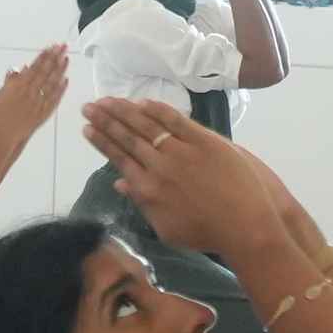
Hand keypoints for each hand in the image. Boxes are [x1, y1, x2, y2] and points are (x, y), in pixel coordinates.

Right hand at [0, 41, 75, 130]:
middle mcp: (30, 91)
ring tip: (66, 58)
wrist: (6, 131)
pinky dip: (61, 88)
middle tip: (62, 47)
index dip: (44, 55)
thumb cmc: (3, 112)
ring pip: (52, 82)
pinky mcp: (45, 111)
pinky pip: (55, 98)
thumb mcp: (3, 92)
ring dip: (60, 69)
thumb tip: (19, 69)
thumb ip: (12, 79)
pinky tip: (66, 79)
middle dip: (55, 57)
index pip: (35, 66)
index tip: (51, 47)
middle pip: (45, 71)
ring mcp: (39, 101)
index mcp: (20, 85)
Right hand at [85, 97, 311, 267]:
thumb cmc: (205, 233)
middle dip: (105, 120)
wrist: (244, 225)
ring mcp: (181, 151)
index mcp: (147, 190)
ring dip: (123, 111)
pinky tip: (142, 101)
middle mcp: (158, 166)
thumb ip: (142, 203)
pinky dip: (158, 110)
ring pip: (146, 126)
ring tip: (107, 100)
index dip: (101, 141)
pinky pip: (176, 120)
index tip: (87, 129)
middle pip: (126, 138)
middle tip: (88, 107)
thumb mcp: (166, 227)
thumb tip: (120, 184)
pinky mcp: (204, 141)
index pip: (118, 159)